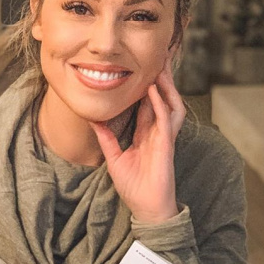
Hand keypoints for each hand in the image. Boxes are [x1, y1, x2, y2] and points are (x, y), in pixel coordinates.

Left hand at [89, 57, 184, 223]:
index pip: (147, 105)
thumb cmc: (134, 186)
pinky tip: (153, 91)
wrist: (146, 207)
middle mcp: (158, 133)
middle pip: (162, 99)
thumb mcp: (114, 158)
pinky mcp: (166, 147)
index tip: (140, 68)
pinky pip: (164, 122)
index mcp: (147, 134)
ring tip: (160, 66)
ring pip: (170, 105)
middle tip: (157, 56)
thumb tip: (94, 121)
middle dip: (161, 78)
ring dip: (165, 86)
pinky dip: (158, 105)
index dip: (145, 86)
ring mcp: (164, 139)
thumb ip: (106, 139)